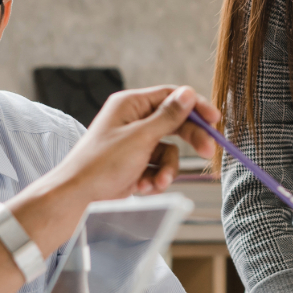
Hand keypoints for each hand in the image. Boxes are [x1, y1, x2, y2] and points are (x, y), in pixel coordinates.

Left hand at [47, 86, 221, 200]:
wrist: (77, 199)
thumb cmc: (101, 164)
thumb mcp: (141, 138)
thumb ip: (168, 116)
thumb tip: (188, 94)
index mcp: (130, 105)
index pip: (171, 97)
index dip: (195, 107)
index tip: (215, 120)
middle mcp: (132, 121)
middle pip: (174, 124)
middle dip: (190, 141)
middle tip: (208, 152)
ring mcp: (133, 144)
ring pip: (168, 151)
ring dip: (167, 169)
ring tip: (157, 182)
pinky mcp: (133, 165)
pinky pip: (157, 168)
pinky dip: (155, 179)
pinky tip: (144, 187)